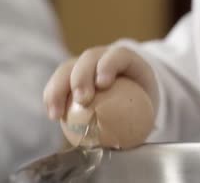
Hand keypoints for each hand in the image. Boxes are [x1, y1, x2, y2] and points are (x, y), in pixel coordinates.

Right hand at [43, 46, 157, 120]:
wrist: (132, 100)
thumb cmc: (141, 107)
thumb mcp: (147, 111)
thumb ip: (138, 122)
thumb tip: (127, 143)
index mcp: (128, 61)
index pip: (118, 55)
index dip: (109, 65)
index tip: (103, 84)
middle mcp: (104, 57)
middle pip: (89, 58)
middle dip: (82, 77)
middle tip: (82, 100)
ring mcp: (85, 64)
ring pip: (68, 68)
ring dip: (60, 88)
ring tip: (57, 112)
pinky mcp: (70, 75)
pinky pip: (57, 82)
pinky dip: (52, 96)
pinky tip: (53, 115)